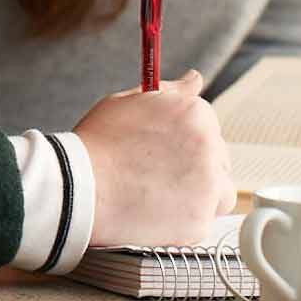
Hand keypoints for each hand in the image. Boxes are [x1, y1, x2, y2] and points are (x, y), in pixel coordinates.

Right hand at [74, 70, 237, 247]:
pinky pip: (205, 221)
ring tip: (163, 196)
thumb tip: (194, 79)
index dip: (185, 139)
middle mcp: (210, 146)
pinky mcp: (200, 221)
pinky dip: (187, 221)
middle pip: (218, 157)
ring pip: (220, 191)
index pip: (209, 124)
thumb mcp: (128, 102)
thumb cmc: (98, 145)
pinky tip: (160, 213)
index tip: (166, 151)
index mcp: (195, 113)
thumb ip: (169, 91)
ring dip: (200, 194)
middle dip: (196, 166)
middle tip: (159, 175)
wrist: (79, 189)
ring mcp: (208, 186)